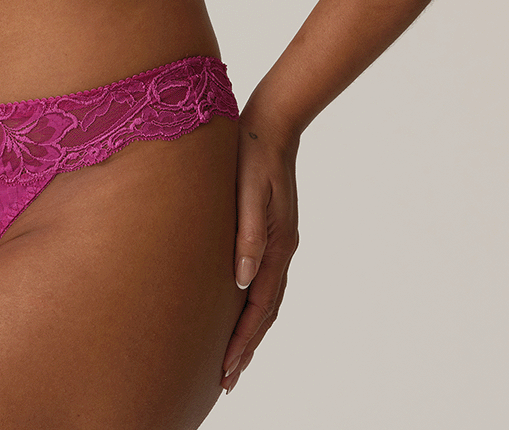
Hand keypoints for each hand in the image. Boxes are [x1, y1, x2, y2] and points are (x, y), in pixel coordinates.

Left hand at [221, 116, 298, 392]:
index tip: (227, 369)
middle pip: (266, 312)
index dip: (243, 340)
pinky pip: (265, 282)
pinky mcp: (271, 234)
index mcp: (278, 244)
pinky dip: (254, 307)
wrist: (270, 126)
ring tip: (233, 360)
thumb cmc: (252, 155)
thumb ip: (247, 234)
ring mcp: (280, 243)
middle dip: (247, 348)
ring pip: (267, 301)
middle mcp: (282, 249)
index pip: (259, 306)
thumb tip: (242, 279)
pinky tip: (241, 311)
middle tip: (227, 381)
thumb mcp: (248, 191)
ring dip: (251, 332)